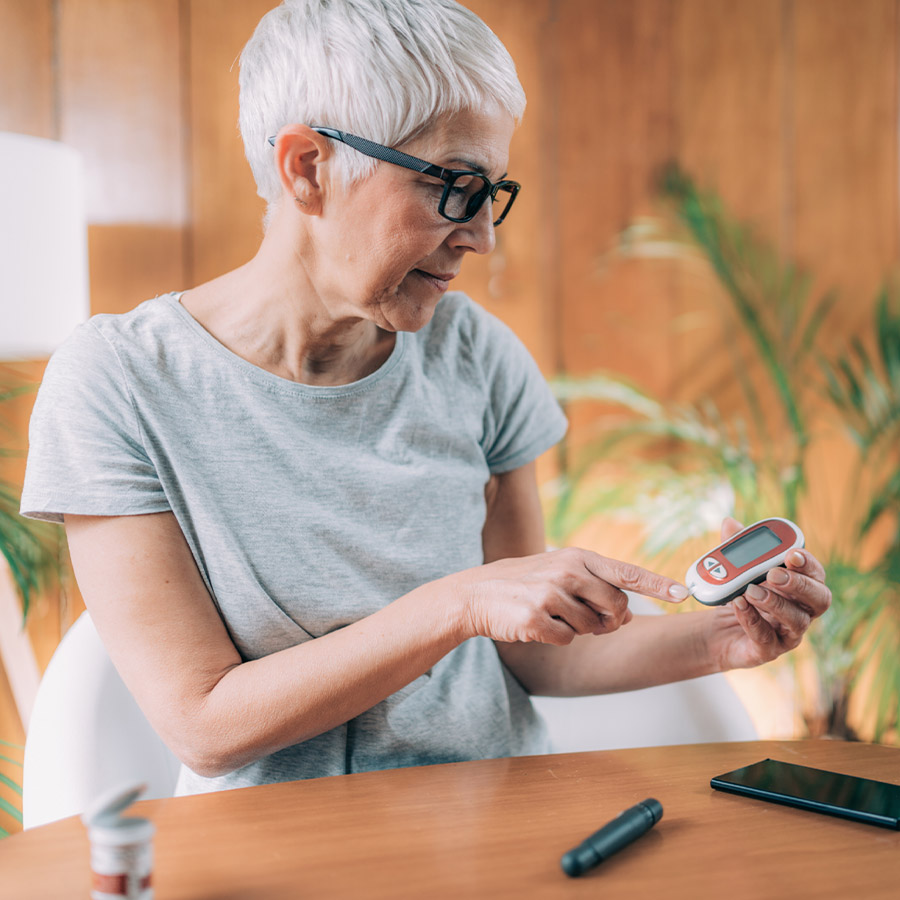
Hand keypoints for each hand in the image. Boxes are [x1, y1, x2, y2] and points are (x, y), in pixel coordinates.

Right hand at [450, 547, 689, 646]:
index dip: (657, 584)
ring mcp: (551, 595)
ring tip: (553, 614)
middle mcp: (567, 571)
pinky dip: (557, 638)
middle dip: (610, 619)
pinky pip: (568, 640)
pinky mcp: (537, 619)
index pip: (626, 571)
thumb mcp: (561, 572)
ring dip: (578, 629)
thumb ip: (595, 587)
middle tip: (588, 617)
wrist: (478, 593)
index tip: (683, 594)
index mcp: (578, 556)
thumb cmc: (525, 583)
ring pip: (592, 627)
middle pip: (616, 606)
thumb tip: (627, 616)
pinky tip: (538, 624)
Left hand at [706, 517, 830, 669]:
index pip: (816, 574)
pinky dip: (752, 619)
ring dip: (775, 602)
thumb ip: (736, 547)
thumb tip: (729, 523)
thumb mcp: (735, 569)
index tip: (792, 553)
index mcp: (801, 586)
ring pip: (796, 621)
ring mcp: (788, 633)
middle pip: (819, 599)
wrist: (718, 630)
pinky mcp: (768, 650)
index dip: (808, 563)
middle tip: (773, 573)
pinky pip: (766, 637)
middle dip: (799, 584)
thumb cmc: (739, 594)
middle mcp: (802, 610)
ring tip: (750, 590)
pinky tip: (738, 604)